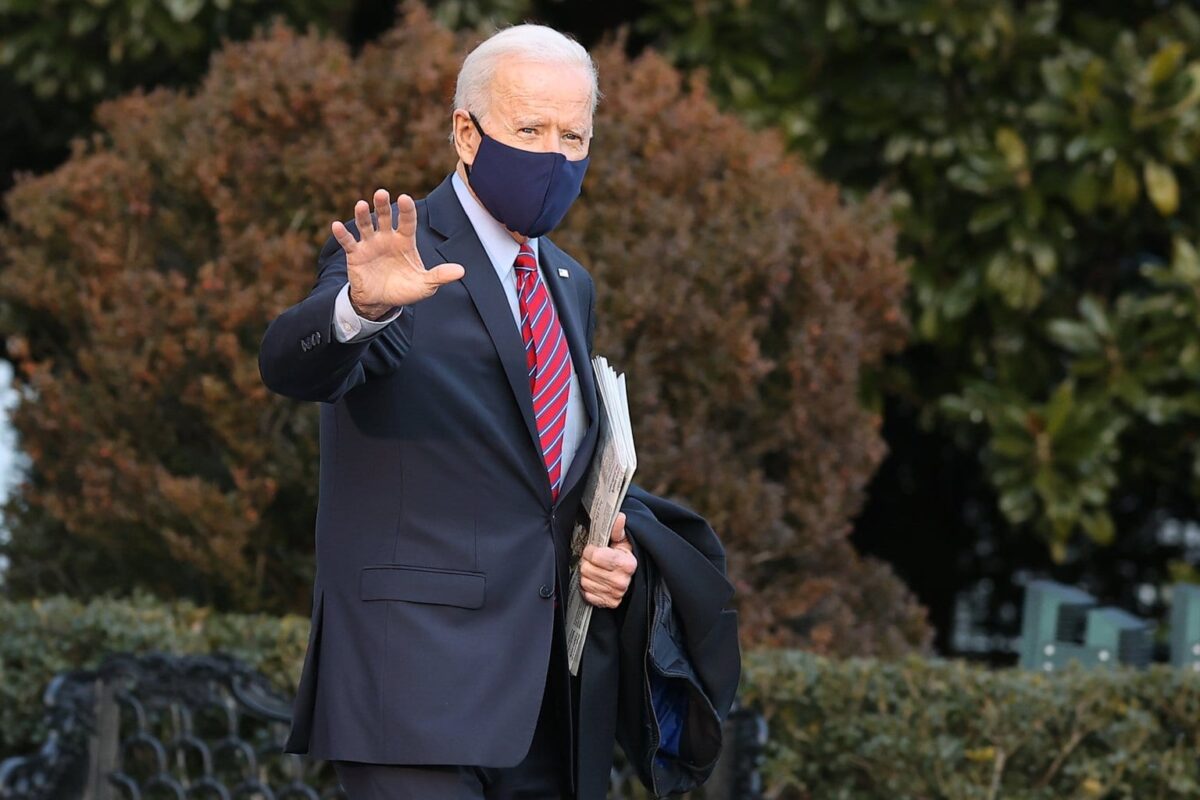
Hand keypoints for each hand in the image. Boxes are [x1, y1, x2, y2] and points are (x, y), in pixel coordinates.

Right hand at [331, 189, 464, 318]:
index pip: (407, 221)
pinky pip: (348, 242)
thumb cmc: (405, 289)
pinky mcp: (355, 254)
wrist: (381, 301)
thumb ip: (440, 276)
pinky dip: (342, 234)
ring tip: (360, 204)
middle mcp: (387, 237)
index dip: (406, 211)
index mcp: (405, 241)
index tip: (405, 199)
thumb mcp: (425, 285)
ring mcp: (370, 244)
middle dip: (382, 205)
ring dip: (362, 215)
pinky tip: (336, 226)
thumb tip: (461, 271)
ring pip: (365, 225)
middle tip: (381, 193)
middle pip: (384, 217)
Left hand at [580, 512, 636, 608]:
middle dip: (587, 563)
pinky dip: (588, 588)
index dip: (591, 551)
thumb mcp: (622, 541)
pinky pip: (587, 594)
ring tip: (594, 570)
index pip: (596, 556)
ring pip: (585, 582)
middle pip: (588, 569)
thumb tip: (619, 517)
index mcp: (626, 564)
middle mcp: (622, 581)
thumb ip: (617, 530)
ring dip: (586, 575)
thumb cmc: (623, 557)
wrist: (631, 577)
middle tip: (593, 561)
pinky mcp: (609, 603)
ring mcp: (615, 594)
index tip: (594, 549)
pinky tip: (595, 581)